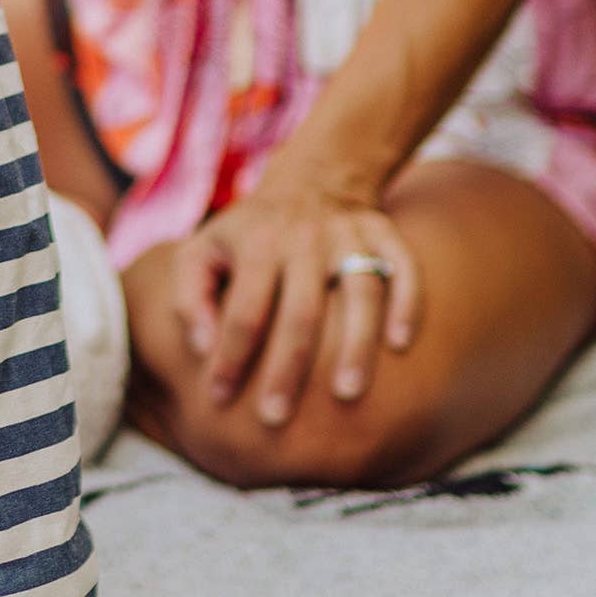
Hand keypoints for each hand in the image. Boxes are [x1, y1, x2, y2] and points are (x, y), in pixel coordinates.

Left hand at [163, 163, 425, 427]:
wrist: (313, 178)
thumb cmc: (249, 233)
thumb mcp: (202, 250)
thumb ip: (188, 297)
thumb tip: (202, 349)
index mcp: (256, 244)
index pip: (244, 310)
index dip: (230, 357)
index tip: (218, 399)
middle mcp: (305, 238)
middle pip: (300, 311)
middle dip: (287, 369)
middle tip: (276, 419)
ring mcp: (350, 235)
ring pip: (360, 292)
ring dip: (356, 345)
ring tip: (348, 395)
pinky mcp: (384, 232)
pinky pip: (404, 267)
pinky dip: (407, 304)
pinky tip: (401, 345)